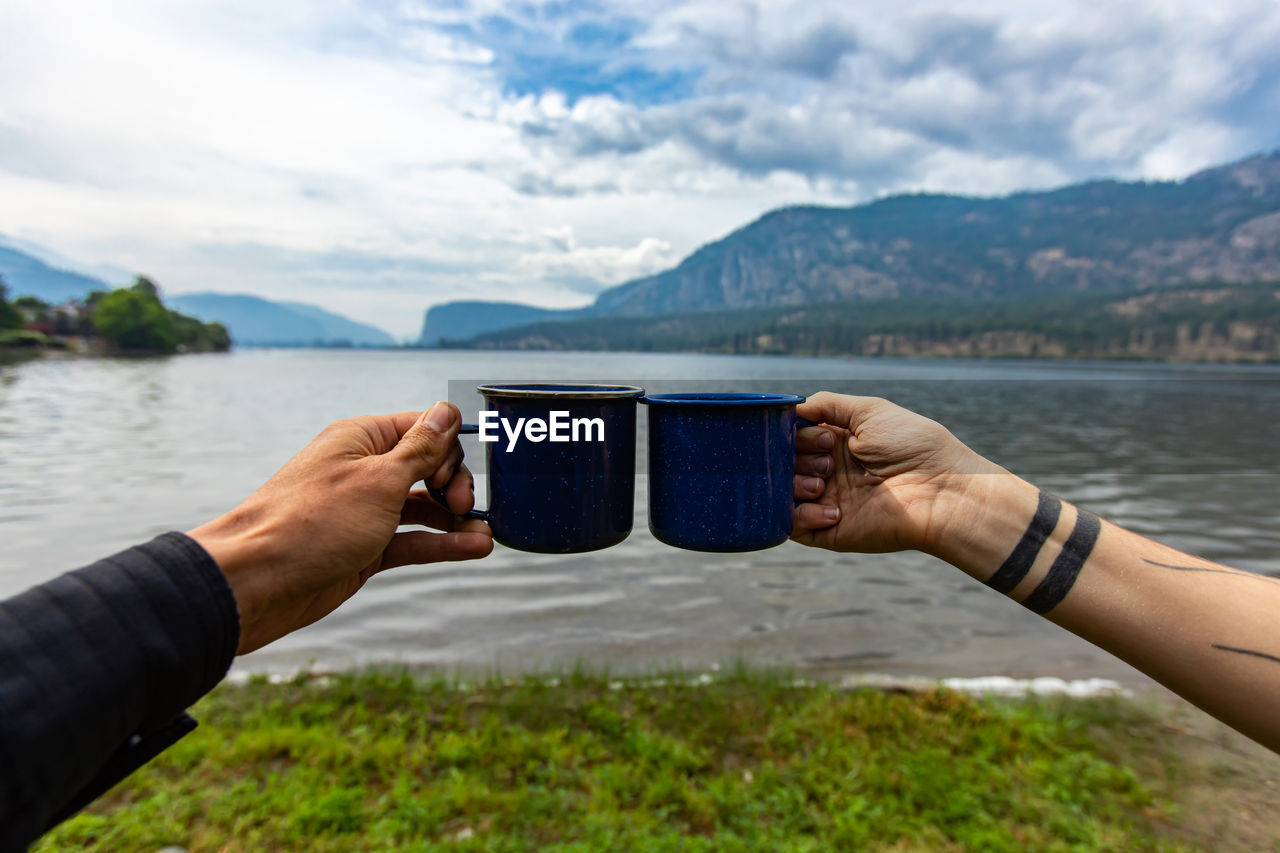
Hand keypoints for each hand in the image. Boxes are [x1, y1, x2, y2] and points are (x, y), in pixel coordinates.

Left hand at [188, 402, 492, 653]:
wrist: (256, 582)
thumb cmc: (311, 522)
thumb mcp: (379, 480)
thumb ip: (421, 448)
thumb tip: (447, 411)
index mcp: (362, 439)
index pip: (423, 428)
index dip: (448, 449)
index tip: (454, 479)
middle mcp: (364, 470)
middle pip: (428, 467)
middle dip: (455, 484)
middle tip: (466, 507)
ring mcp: (365, 511)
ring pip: (424, 507)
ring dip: (456, 519)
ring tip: (485, 535)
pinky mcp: (366, 548)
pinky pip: (413, 540)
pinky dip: (442, 543)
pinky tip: (474, 547)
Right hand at [791, 392, 999, 553]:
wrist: (943, 491)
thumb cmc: (913, 446)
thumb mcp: (870, 411)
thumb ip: (827, 404)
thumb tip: (792, 408)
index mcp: (835, 443)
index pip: (792, 436)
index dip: (797, 435)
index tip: (824, 438)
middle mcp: (827, 471)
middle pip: (781, 462)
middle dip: (796, 457)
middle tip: (829, 460)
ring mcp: (826, 501)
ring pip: (780, 492)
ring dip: (796, 483)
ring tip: (825, 482)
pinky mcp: (828, 530)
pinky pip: (792, 525)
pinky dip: (801, 514)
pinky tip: (833, 508)